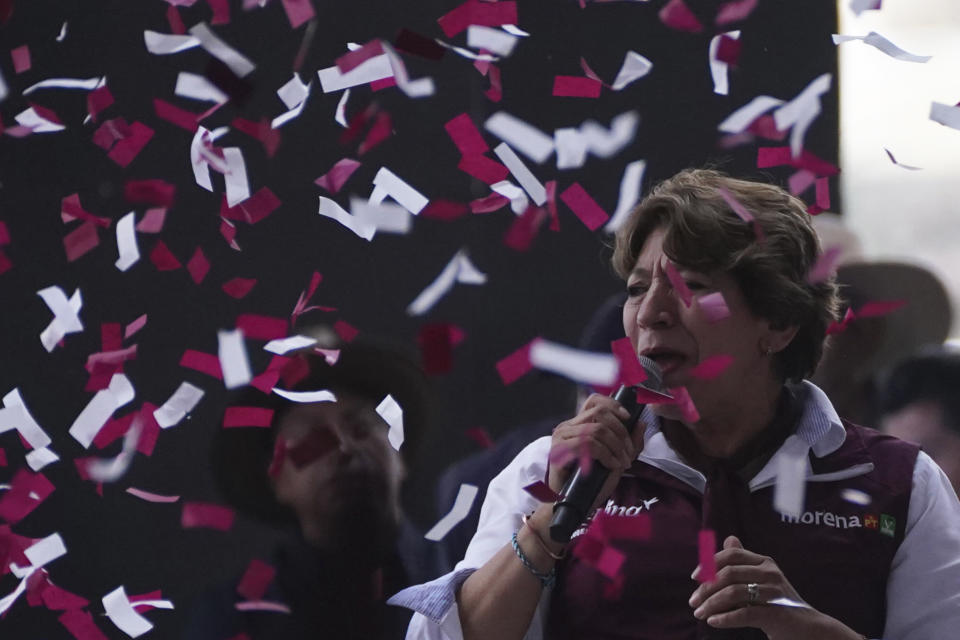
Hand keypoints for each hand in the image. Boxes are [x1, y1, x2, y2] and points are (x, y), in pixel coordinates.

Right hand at [547, 394, 642, 506]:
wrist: (573, 504)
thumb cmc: (591, 483)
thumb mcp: (617, 460)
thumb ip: (630, 443)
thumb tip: (640, 424)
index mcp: (578, 425)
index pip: (594, 401)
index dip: (613, 404)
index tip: (628, 418)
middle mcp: (567, 427)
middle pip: (600, 413)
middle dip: (621, 432)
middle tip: (628, 453)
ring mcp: (561, 438)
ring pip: (596, 429)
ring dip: (616, 446)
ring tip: (622, 462)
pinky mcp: (559, 451)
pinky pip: (589, 445)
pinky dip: (606, 455)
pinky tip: (612, 466)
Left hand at [688, 536, 863, 639]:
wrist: (809, 629)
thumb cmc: (779, 604)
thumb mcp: (762, 580)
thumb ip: (744, 562)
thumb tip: (729, 539)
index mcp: (764, 562)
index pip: (731, 555)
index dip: (709, 563)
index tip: (694, 577)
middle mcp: (770, 573)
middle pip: (729, 574)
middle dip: (706, 588)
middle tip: (693, 602)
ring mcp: (775, 593)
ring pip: (733, 593)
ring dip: (711, 604)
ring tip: (699, 614)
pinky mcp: (777, 613)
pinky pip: (745, 613)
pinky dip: (725, 618)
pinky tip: (713, 622)